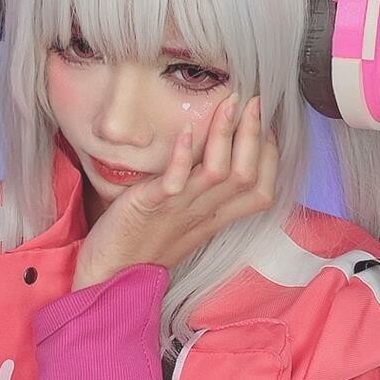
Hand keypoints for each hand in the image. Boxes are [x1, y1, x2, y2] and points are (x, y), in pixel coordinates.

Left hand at [73, 92, 278, 287]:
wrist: (108, 278)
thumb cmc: (142, 245)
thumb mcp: (183, 220)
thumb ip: (201, 194)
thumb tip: (215, 159)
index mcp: (214, 219)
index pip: (261, 193)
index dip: (271, 158)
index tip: (268, 126)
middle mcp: (202, 215)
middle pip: (246, 177)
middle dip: (254, 135)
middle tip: (255, 101)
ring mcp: (178, 211)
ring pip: (218, 174)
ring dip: (226, 135)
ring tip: (229, 104)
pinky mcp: (149, 208)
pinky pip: (174, 182)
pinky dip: (183, 155)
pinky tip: (185, 130)